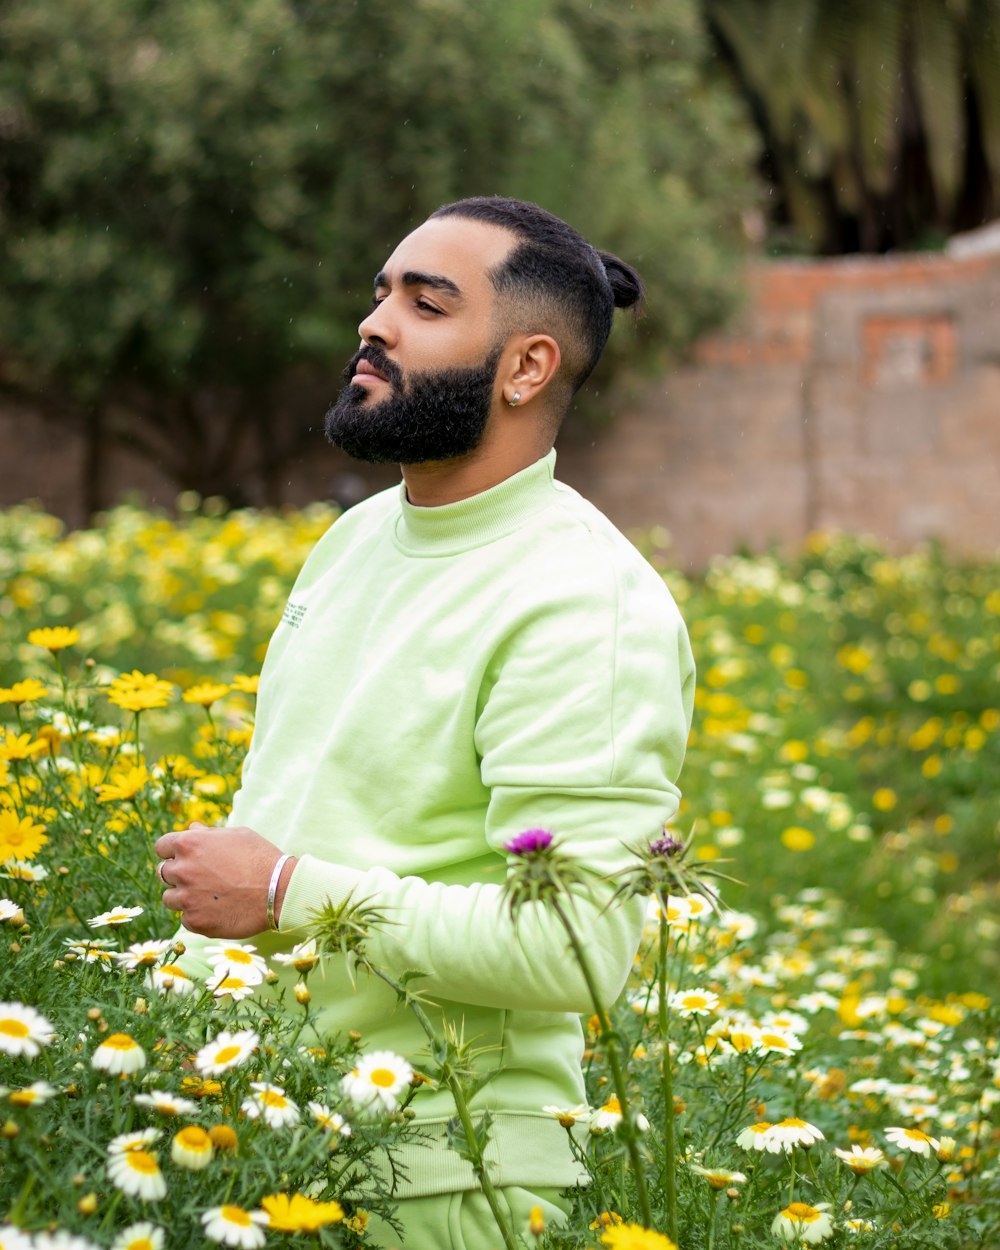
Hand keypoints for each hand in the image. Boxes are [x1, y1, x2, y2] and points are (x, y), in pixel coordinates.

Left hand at [154, 822, 294, 937]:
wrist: (279, 891)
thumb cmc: (260, 858)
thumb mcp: (237, 835)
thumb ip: (208, 834)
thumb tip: (191, 829)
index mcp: (189, 844)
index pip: (162, 846)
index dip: (173, 851)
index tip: (185, 857)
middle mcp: (182, 870)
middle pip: (164, 873)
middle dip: (180, 874)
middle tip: (203, 878)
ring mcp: (186, 898)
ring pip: (170, 898)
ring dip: (184, 896)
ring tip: (210, 896)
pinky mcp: (195, 921)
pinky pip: (186, 918)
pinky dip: (198, 915)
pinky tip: (218, 910)